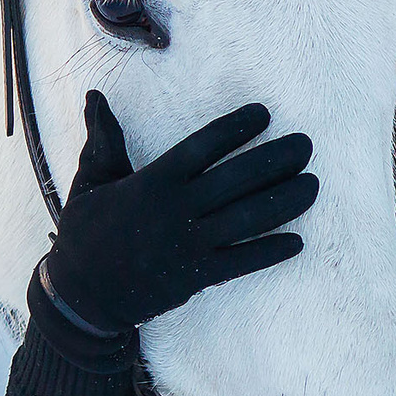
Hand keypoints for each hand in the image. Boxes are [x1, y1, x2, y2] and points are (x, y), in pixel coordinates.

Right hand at [35, 91, 318, 337]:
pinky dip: (271, 251)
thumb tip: (96, 96)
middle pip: (237, 179)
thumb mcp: (91, 182)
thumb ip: (103, 140)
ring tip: (314, 184)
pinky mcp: (196, 277)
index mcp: (152, 182)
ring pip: (248, 218)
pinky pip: (242, 261)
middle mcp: (175, 210)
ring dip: (286, 200)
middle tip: (307, 145)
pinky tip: (299, 239)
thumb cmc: (86, 233)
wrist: (80, 298)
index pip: (202, 146)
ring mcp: (188, 245)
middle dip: (276, 160)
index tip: (265, 114)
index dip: (236, 128)